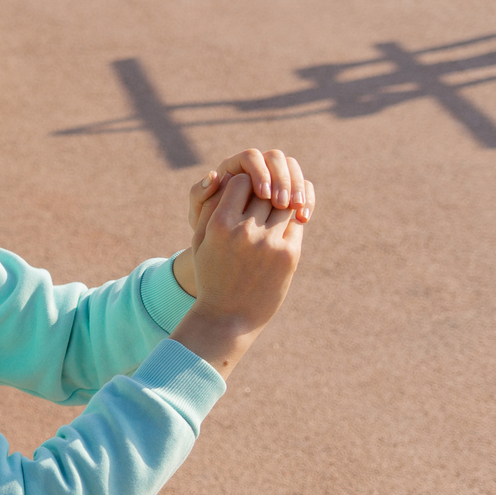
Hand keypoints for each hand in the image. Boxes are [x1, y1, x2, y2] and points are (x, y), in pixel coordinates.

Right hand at [169, 173, 305, 378]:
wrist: (229, 318)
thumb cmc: (211, 276)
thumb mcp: (200, 242)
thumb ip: (210, 208)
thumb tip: (223, 176)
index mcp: (220, 225)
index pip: (240, 181)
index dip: (243, 184)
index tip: (243, 192)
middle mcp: (246, 231)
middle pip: (265, 191)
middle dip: (264, 191)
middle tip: (263, 197)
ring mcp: (270, 243)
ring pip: (284, 204)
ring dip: (281, 203)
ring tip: (273, 210)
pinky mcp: (290, 254)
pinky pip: (295, 223)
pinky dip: (290, 220)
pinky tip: (282, 226)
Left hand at [188, 148, 313, 244]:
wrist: (223, 251)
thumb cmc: (206, 232)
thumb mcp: (199, 217)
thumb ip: (201, 195)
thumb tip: (214, 175)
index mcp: (233, 167)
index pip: (251, 157)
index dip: (259, 172)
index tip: (263, 194)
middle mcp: (255, 168)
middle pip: (276, 159)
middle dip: (282, 179)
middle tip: (282, 203)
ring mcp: (274, 178)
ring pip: (293, 170)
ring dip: (297, 188)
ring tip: (296, 209)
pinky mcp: (288, 193)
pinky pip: (303, 188)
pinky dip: (306, 200)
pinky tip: (303, 218)